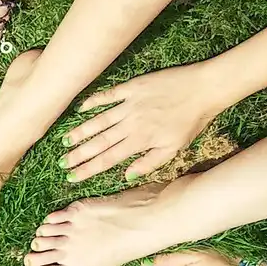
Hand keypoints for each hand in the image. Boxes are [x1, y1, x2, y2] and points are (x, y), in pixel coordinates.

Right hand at [62, 63, 225, 181]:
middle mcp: (130, 124)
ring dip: (80, 132)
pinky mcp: (132, 87)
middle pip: (98, 142)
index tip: (72, 177)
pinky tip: (81, 109)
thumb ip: (149, 163)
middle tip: (62, 163)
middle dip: (78, 154)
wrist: (205, 88)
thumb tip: (126, 176)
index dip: (88, 170)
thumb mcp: (174, 148)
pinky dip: (93, 101)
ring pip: (99, 121)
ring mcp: (130, 104)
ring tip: (65, 141)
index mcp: (140, 141)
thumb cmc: (192, 121)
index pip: (108, 159)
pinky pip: (108, 95)